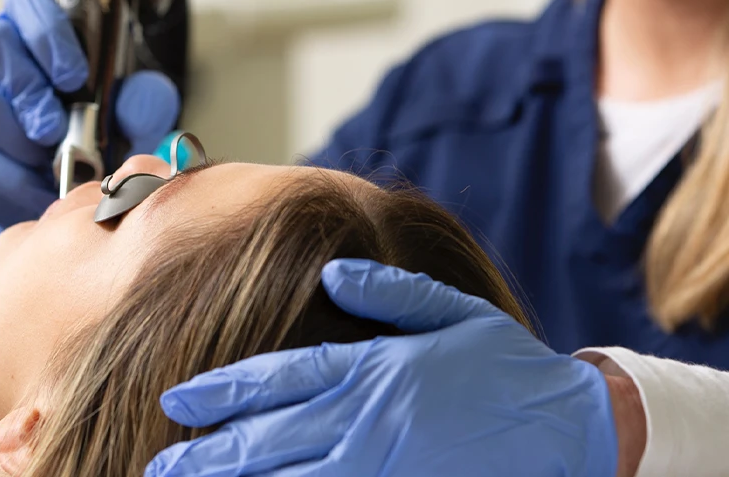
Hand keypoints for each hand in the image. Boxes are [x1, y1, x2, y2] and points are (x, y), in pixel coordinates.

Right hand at [0, 0, 179, 226]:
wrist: (66, 186)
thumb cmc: (98, 131)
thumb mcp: (132, 116)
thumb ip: (144, 102)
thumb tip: (136, 100)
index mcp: (38, 28)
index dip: (46, 32)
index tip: (74, 76)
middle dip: (29, 91)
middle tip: (56, 131)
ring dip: (22, 142)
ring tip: (54, 167)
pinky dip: (11, 180)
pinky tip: (38, 192)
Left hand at [146, 259, 618, 476]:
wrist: (570, 427)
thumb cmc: (504, 365)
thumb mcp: (451, 311)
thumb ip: (388, 292)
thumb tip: (334, 273)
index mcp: (374, 371)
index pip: (281, 379)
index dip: (225, 391)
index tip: (179, 398)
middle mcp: (368, 421)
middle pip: (273, 439)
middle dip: (209, 455)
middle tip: (161, 465)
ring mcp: (383, 467)